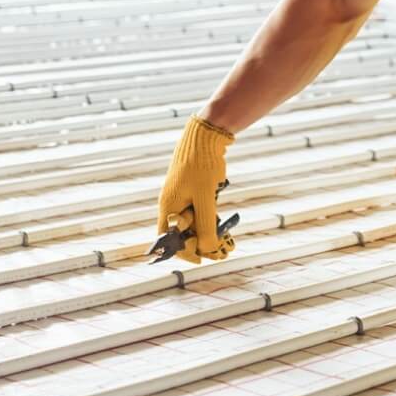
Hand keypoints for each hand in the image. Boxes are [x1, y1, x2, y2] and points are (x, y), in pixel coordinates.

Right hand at [155, 116, 234, 262]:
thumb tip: (208, 249)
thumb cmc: (201, 166)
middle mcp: (173, 204)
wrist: (206, 136)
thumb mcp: (205, 199)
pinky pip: (202, 212)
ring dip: (209, 235)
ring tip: (228, 245)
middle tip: (222, 254)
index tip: (203, 260)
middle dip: (202, 245)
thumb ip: (205, 225)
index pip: (168, 240)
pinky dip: (213, 221)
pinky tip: (226, 230)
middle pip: (184, 234)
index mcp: (168, 207)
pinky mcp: (196, 191)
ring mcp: (184, 198)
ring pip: (195, 224)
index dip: (184, 253)